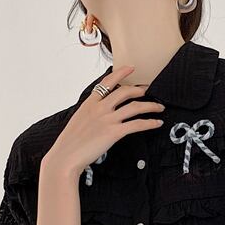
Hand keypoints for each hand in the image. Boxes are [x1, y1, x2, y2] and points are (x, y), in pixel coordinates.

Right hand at [41, 64, 165, 179]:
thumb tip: (98, 113)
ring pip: (135, 106)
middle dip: (140, 89)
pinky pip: (137, 124)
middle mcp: (99, 108)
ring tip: (159, 107)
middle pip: (125, 91)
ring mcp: (107, 119)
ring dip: (150, 106)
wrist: (65, 157)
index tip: (131, 68)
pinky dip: (150, 123)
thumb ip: (90, 113)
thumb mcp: (78, 120)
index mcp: (89, 103)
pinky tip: (157, 123)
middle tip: (149, 90)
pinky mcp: (114, 132)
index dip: (121, 72)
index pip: (107, 82)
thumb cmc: (70, 143)